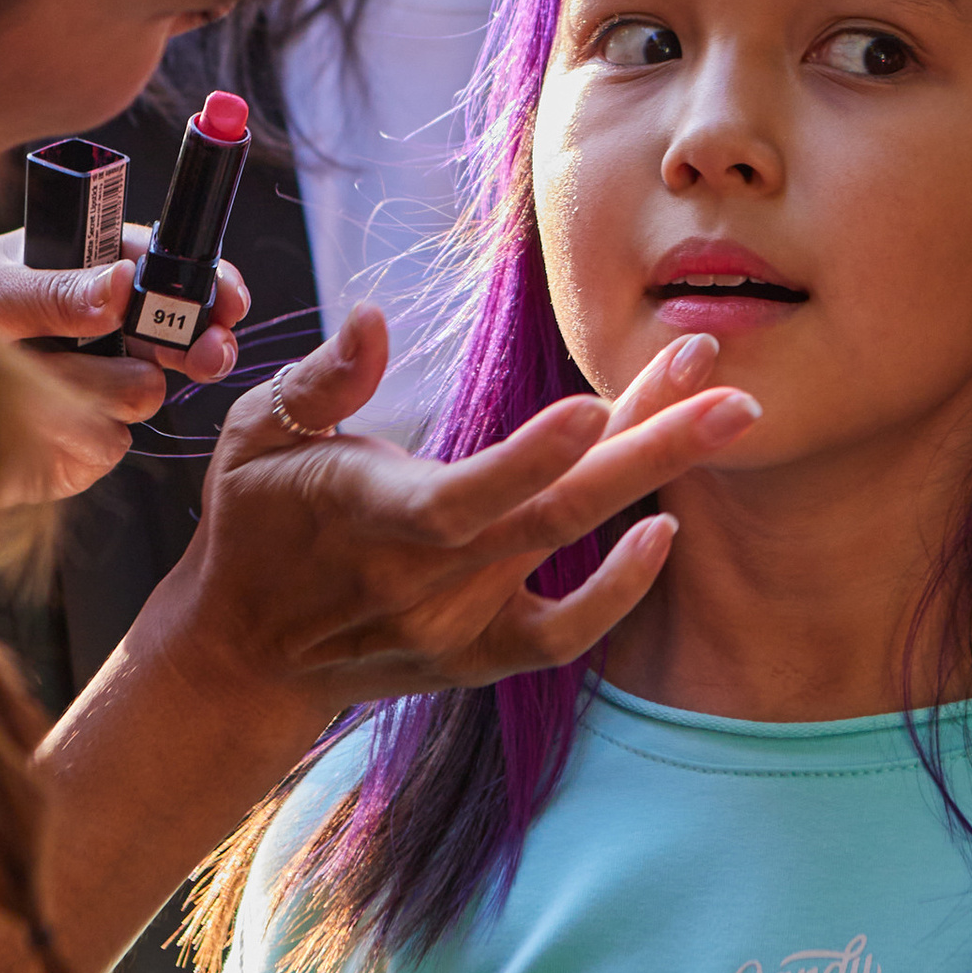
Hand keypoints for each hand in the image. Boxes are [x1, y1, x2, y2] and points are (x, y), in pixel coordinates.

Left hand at [0, 226, 251, 504]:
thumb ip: (50, 291)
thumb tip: (122, 285)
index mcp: (77, 271)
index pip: (163, 265)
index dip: (203, 280)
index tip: (226, 296)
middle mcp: (94, 330)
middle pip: (176, 337)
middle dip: (195, 342)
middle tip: (207, 351)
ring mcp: (86, 393)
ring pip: (141, 394)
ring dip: (102, 385)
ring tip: (37, 376)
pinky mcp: (68, 452)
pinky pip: (102, 448)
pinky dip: (67, 437)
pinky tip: (23, 422)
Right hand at [155, 311, 757, 708]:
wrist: (242, 655)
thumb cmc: (253, 522)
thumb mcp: (257, 434)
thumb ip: (324, 382)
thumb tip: (374, 317)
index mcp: (372, 516)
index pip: (467, 496)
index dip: (532, 458)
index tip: (596, 404)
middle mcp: (427, 578)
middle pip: (555, 513)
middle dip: (650, 446)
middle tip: (729, 390)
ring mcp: (459, 622)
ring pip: (571, 546)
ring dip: (653, 479)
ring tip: (726, 415)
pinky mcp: (477, 655)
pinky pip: (562, 635)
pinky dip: (617, 593)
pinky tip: (665, 535)